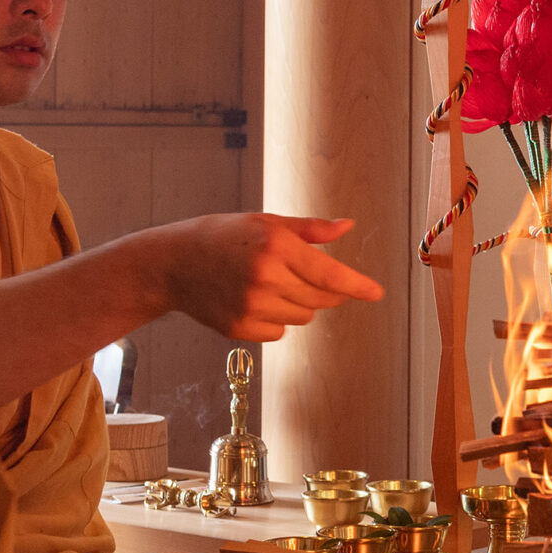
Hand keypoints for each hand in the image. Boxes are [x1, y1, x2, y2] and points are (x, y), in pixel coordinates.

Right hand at [137, 212, 384, 341]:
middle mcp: (266, 278)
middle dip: (325, 289)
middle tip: (302, 273)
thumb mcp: (267, 222)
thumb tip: (347, 227)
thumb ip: (310, 229)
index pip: (329, 273)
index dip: (357, 285)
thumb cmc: (225, 236)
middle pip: (321, 298)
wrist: (175, 263)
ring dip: (300, 302)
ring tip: (270, 282)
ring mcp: (252, 307)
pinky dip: (277, 318)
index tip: (377, 293)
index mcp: (275, 246)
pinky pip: (280, 330)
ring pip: (304, 316)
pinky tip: (254, 299)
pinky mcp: (240, 328)